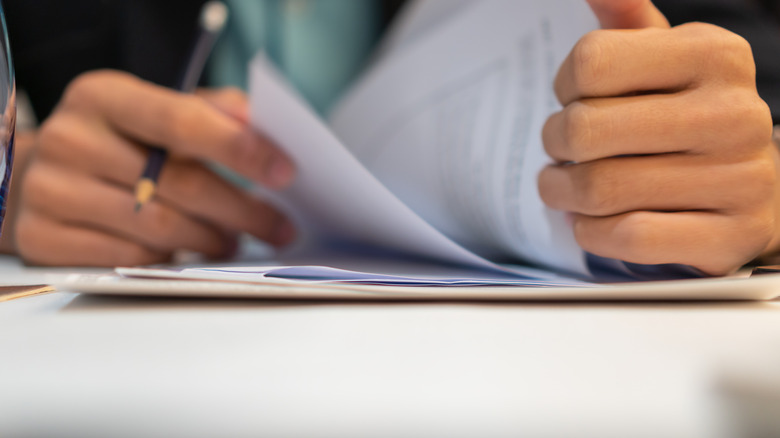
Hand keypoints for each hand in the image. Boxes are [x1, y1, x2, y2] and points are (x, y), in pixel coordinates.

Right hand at [12, 70, 295, 265]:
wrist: (40, 173)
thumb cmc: (117, 142)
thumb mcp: (154, 110)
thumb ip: (208, 111)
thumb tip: (259, 121)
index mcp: (103, 96)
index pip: (183, 121)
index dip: (240, 149)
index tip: (285, 172)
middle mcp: (70, 139)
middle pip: (179, 184)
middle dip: (243, 211)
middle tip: (279, 227)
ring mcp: (51, 191)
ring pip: (160, 228)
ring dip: (211, 241)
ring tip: (233, 242)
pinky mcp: (43, 237)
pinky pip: (130, 259)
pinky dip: (170, 261)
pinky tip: (187, 255)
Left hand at [538, 0, 777, 274]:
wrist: (753, 187)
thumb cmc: (687, 118)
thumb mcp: (665, 63)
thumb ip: (628, 26)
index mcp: (716, 54)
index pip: (591, 62)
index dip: (565, 88)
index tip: (576, 99)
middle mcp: (735, 113)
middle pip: (584, 129)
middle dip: (555, 145)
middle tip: (561, 152)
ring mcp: (740, 179)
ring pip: (599, 188)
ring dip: (564, 193)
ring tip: (567, 187)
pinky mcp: (729, 236)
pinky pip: (627, 237)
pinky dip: (592, 232)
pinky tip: (593, 222)